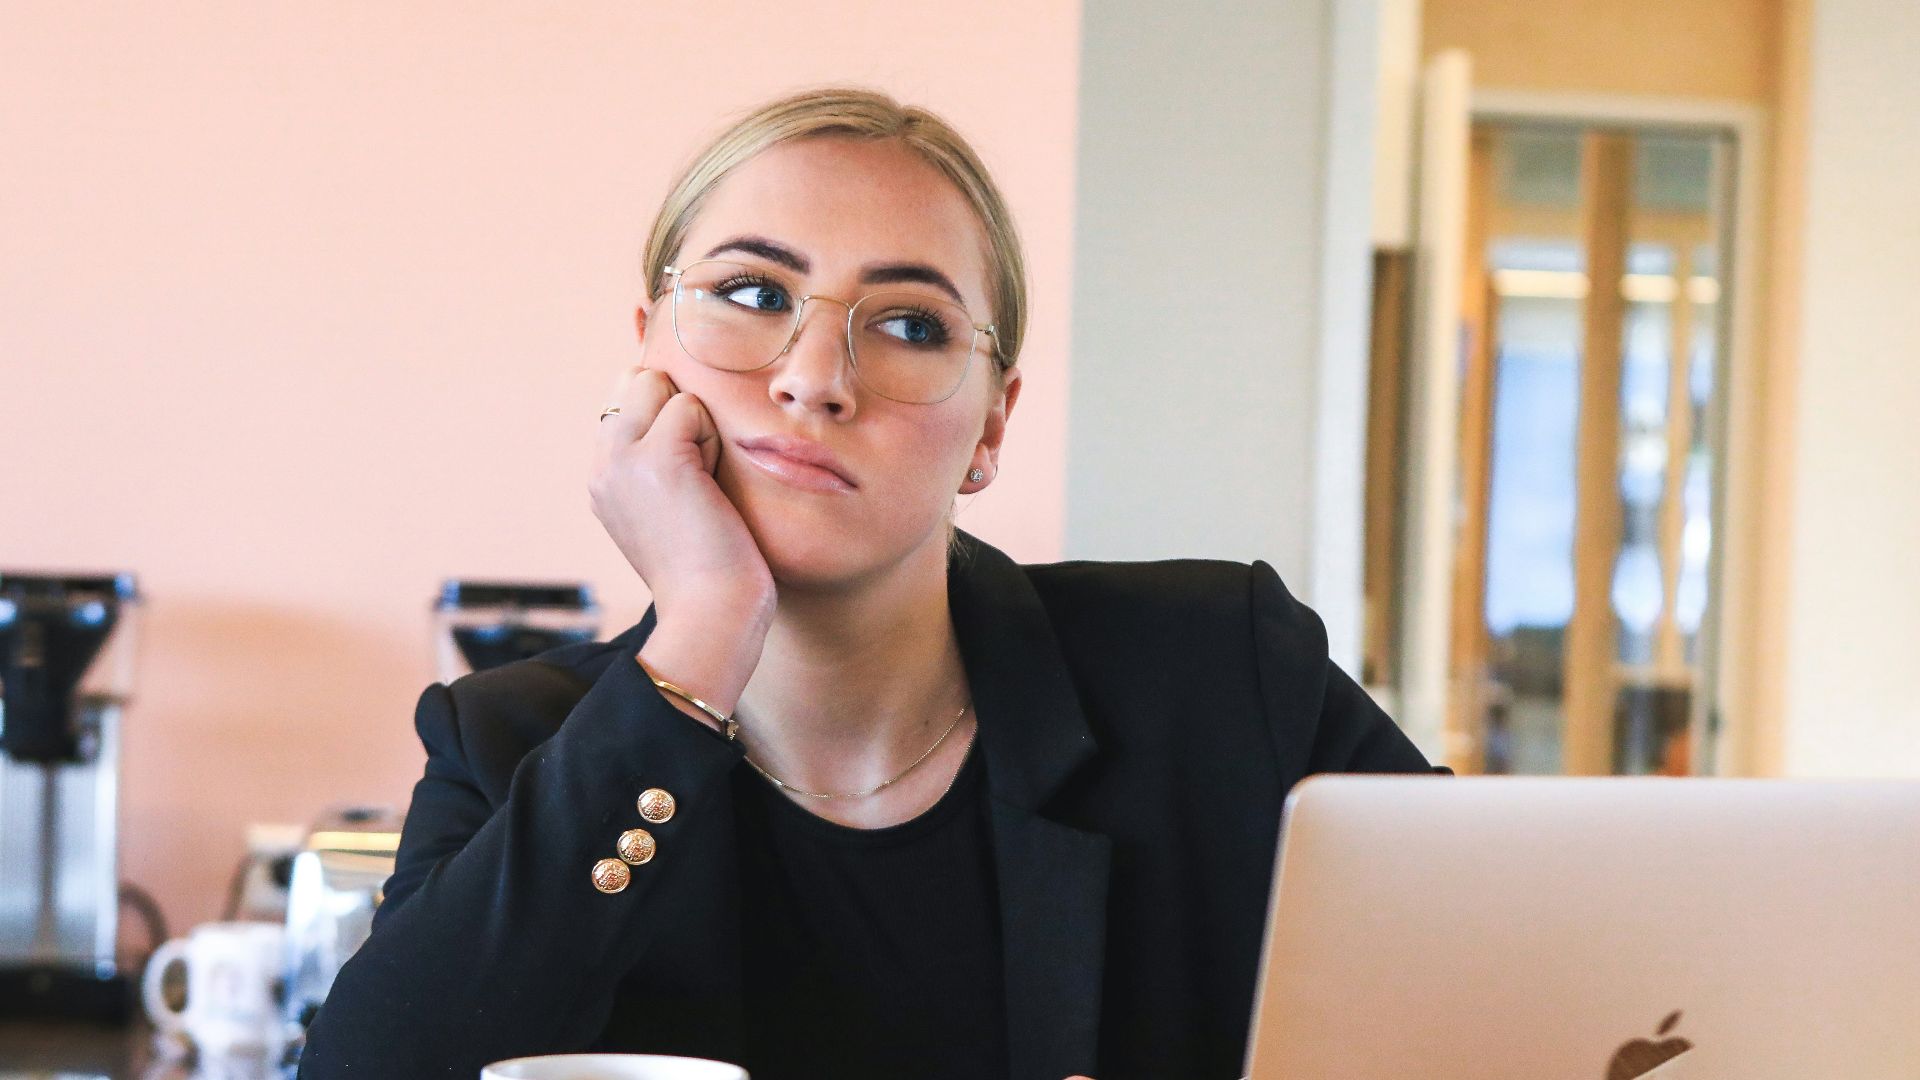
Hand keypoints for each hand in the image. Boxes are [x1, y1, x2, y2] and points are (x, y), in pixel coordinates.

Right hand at [591, 366, 774, 718]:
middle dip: (678, 411)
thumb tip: (682, 409)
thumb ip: (658, 461)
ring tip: (702, 484)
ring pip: (661, 385)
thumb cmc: (709, 569)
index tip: (687, 476)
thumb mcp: (668, 508)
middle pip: (637, 379)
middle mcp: (601, 464)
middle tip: (697, 475)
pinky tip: (708, 487)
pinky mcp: (655, 458)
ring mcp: (621, 459)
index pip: (626, 397)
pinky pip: (690, 407)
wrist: (710, 615)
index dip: (668, 417)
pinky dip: (711, 439)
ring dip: (698, 426)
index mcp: (602, 477)